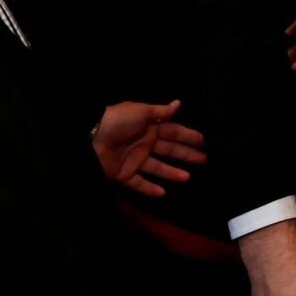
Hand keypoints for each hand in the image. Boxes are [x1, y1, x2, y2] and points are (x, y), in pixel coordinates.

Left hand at [91, 99, 207, 197]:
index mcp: (149, 127)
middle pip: (169, 150)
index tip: (204, 141)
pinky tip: (163, 192)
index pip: (174, 132)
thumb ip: (161, 111)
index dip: (188, 136)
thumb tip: (179, 104)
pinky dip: (149, 189)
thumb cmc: (118, 121)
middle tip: (204, 160)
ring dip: (172, 173)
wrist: (90, 137)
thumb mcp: (141, 111)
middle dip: (186, 155)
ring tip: (187, 177)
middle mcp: (144, 144)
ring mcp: (134, 160)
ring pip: (157, 168)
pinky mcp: (123, 174)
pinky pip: (139, 183)